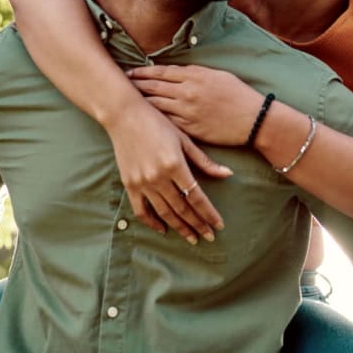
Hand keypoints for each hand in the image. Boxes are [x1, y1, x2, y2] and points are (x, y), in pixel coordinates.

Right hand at [103, 98, 232, 244]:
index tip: (218, 226)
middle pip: (182, 208)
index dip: (209, 213)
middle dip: (197, 224)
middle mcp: (158, 176)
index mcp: (175, 164)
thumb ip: (204, 161)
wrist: (125, 115)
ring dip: (180, 227)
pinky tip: (164, 229)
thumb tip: (228, 175)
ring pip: (165, 213)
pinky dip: (153, 222)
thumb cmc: (157, 122)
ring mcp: (142, 182)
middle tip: (209, 236)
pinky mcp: (130, 184)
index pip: (197, 196)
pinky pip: (141, 210)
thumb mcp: (184, 139)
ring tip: (192, 237)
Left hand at [127, 64, 262, 145]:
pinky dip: (153, 119)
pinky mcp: (189, 129)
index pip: (161, 72)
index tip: (131, 72)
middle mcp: (187, 92)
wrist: (253, 119)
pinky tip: (144, 119)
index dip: (143, 72)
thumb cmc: (238, 95)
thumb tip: (177, 72)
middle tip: (121, 84)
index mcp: (194, 76)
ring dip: (140, 102)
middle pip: (154, 87)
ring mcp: (187, 111)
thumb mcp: (217, 75)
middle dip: (136, 85)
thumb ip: (195, 73)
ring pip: (156, 105)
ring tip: (127, 101)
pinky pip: (166, 122)